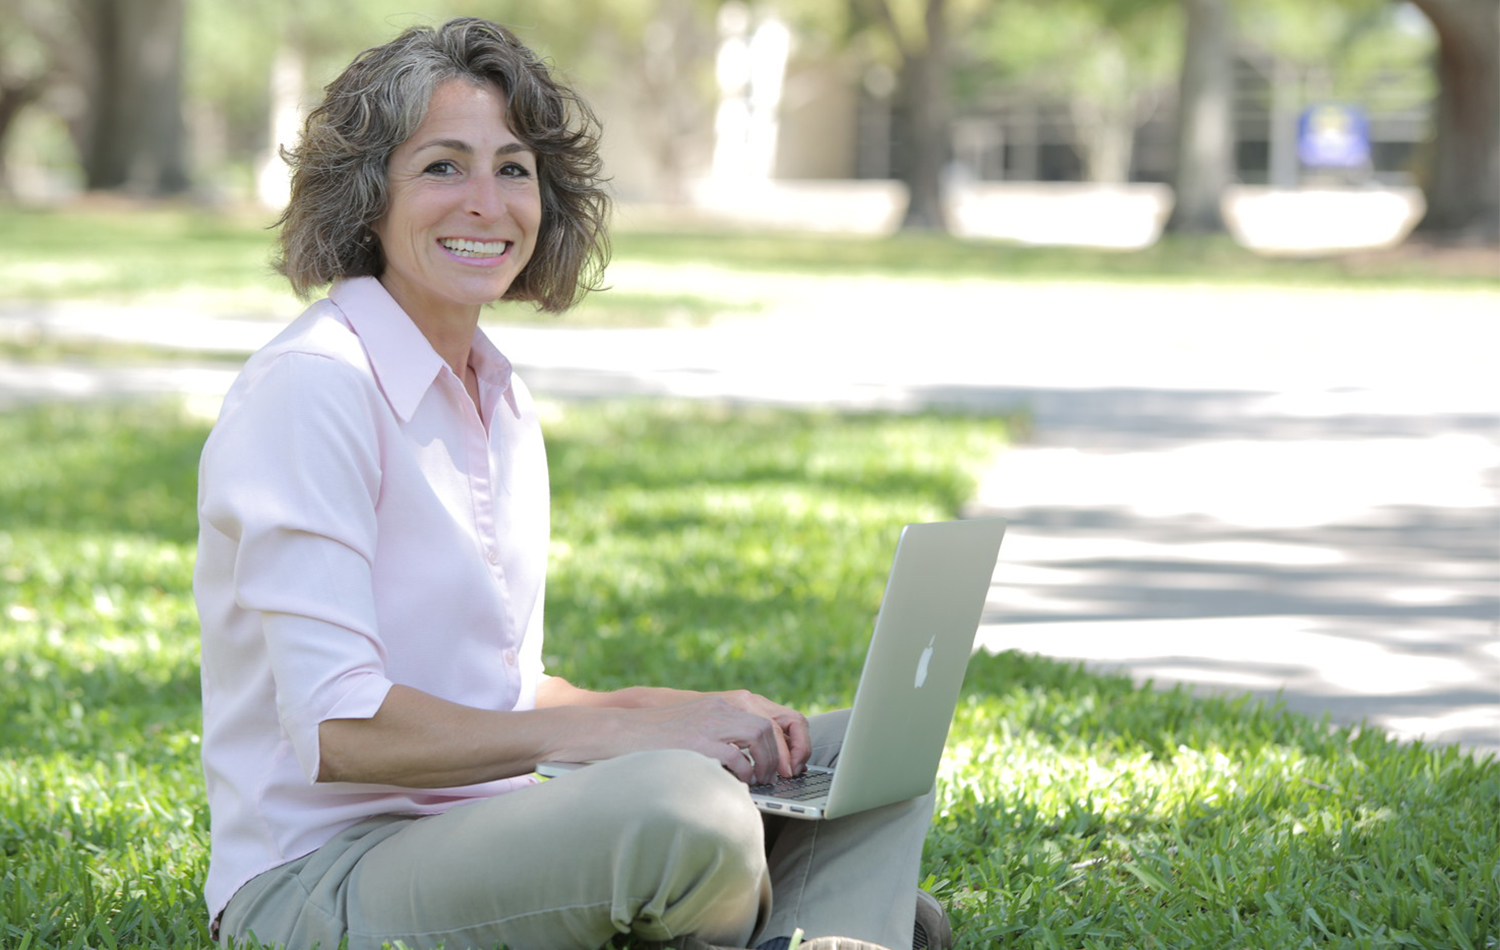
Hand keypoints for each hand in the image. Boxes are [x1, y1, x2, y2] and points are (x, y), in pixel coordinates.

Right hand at [622, 690, 809, 784]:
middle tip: (778, 777)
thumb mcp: (698, 726)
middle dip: (782, 755)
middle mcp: (720, 708)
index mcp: (723, 704)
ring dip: (766, 761)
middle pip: (770, 725)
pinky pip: (736, 754)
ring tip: (761, 780)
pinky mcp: (697, 741)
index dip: (789, 742)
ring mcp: (709, 722)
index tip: (791, 764)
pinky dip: (745, 771)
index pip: (773, 716)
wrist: (623, 730)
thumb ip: (725, 735)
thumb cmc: (660, 737)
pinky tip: (740, 782)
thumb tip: (756, 763)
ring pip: (759, 733)